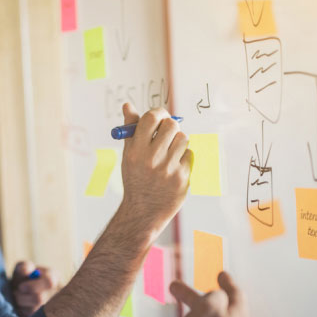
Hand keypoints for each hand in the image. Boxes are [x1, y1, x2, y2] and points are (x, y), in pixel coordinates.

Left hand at [10, 261, 61, 316]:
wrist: (19, 292)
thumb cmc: (22, 277)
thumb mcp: (22, 267)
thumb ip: (24, 267)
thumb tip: (26, 271)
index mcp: (53, 277)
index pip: (49, 282)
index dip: (33, 286)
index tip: (21, 287)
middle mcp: (56, 294)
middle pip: (40, 300)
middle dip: (22, 297)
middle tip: (15, 294)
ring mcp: (51, 309)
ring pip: (33, 311)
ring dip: (21, 305)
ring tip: (18, 299)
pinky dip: (22, 313)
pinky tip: (22, 308)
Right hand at [117, 103, 191, 242]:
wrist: (143, 210)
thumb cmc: (135, 178)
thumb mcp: (128, 154)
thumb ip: (130, 129)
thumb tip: (127, 105)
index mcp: (136, 150)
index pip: (151, 118)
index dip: (158, 113)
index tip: (160, 117)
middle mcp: (151, 159)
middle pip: (171, 125)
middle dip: (170, 126)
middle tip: (166, 133)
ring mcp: (168, 169)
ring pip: (184, 139)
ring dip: (178, 142)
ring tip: (169, 153)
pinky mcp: (182, 178)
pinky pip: (189, 155)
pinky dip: (183, 158)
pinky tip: (173, 168)